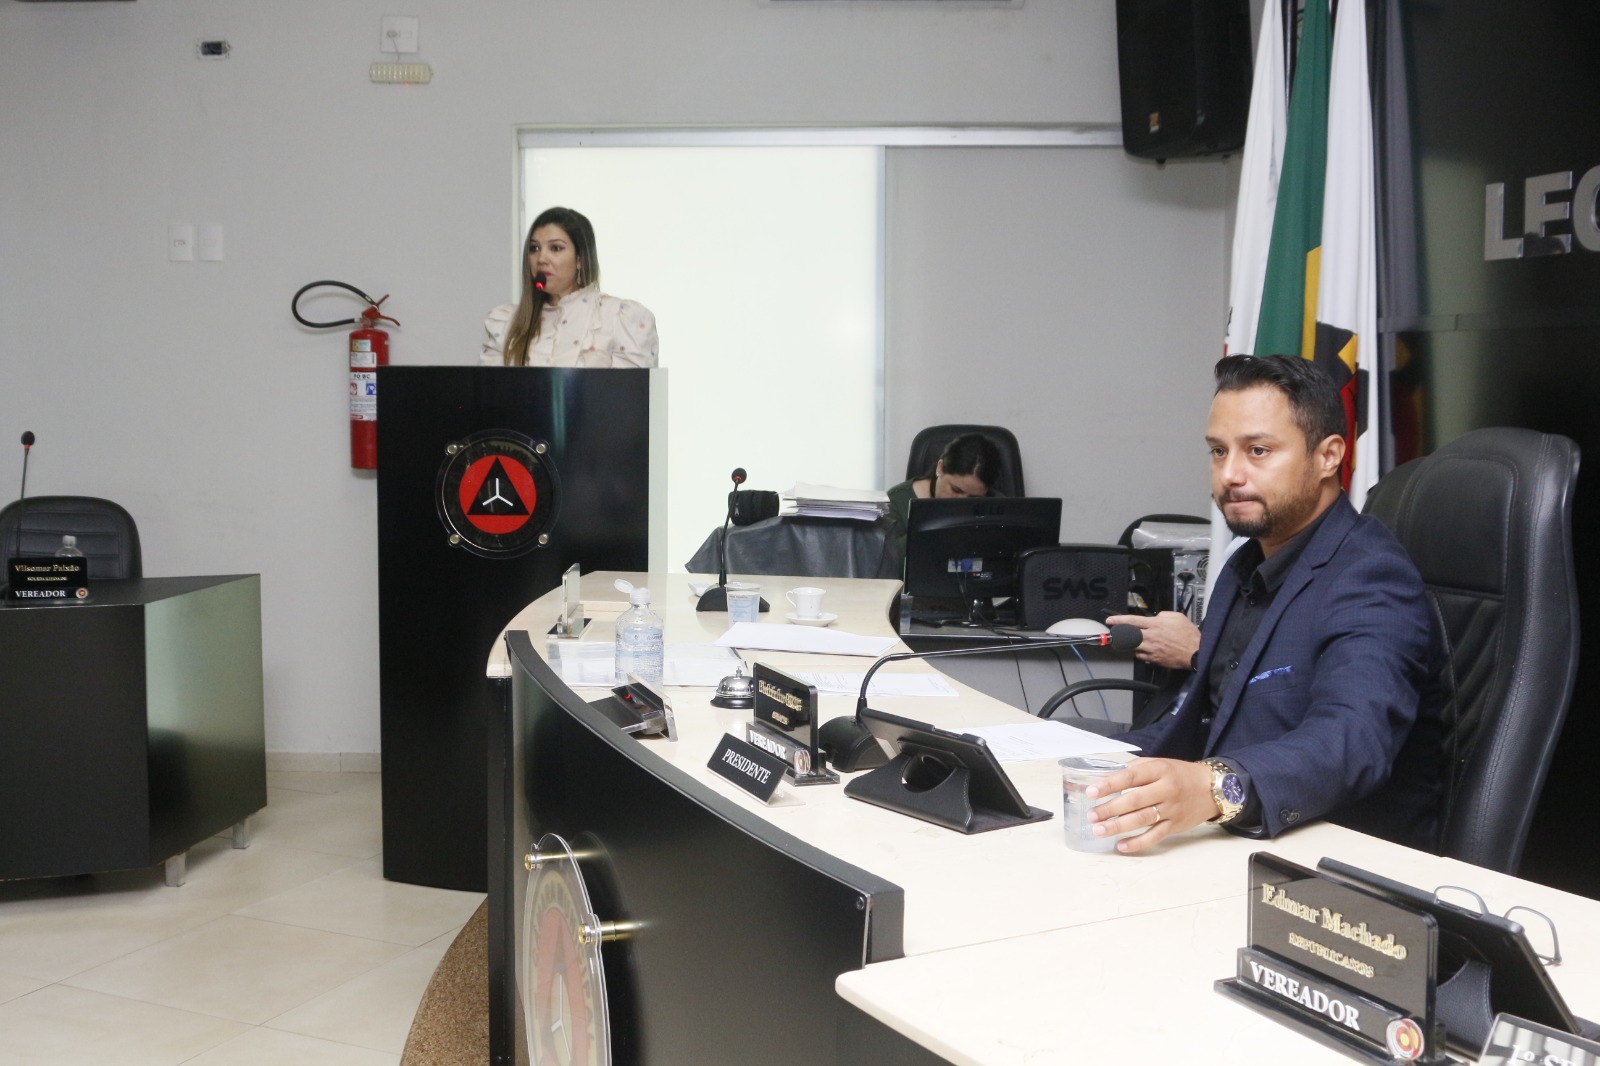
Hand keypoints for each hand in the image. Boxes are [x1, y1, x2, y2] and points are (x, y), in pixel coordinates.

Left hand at [1084, 757, 1215, 853]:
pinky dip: (1137, 843)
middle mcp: (1166, 789)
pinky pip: (1155, 836)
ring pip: (1142, 819)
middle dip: (1110, 809)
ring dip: (1118, 826)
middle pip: (1134, 800)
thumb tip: (1106, 780)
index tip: (1091, 793)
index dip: (1110, 785)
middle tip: (1091, 816)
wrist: (1211, 788)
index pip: (1131, 777)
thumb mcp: (1159, 764)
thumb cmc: (1179, 775)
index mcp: (1159, 770)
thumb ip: (1135, 771)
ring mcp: (1172, 809)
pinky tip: (1121, 846)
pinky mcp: (1175, 826)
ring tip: (1099, 830)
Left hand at [1105, 611, 1200, 669]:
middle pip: (1127, 635)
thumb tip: (1155, 617)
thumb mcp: (1177, 617)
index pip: (1132, 620)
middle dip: (1118, 634)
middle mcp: (1150, 637)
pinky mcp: (1154, 659)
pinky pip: (1140, 656)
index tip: (1110, 620)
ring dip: (1129, 644)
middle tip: (1114, 634)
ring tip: (1131, 642)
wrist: (1196, 652)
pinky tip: (1144, 650)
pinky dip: (1139, 653)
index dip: (1119, 620)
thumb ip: (1163, 615)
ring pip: (1132, 647)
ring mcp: (1151, 649)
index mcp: (1155, 625)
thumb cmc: (1188, 635)